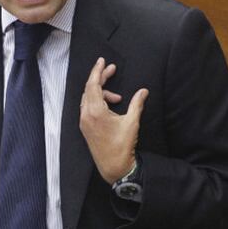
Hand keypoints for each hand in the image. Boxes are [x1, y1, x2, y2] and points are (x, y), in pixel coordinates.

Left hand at [79, 58, 147, 184]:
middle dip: (101, 78)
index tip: (102, 61)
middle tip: (112, 70)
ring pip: (88, 98)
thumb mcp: (132, 122)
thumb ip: (137, 104)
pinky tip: (110, 106)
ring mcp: (84, 122)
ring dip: (101, 92)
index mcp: (95, 112)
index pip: (93, 85)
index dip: (97, 71)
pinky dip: (98, 102)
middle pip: (89, 89)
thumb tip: (143, 91)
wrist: (114, 167)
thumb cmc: (122, 146)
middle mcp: (86, 115)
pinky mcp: (85, 128)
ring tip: (118, 98)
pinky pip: (88, 108)